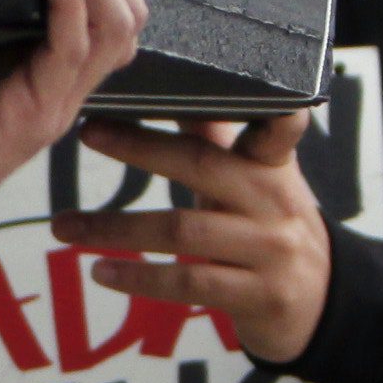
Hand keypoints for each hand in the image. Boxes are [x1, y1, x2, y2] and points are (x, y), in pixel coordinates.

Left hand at [54, 109, 329, 362]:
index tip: (220, 80)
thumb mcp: (253, 181)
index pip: (275, 127)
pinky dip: (138, 277)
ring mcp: (270, 251)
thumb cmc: (267, 227)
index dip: (261, 107)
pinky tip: (100, 272)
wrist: (319, 303)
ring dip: (115, 228)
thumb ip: (215, 137)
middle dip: (140, 147)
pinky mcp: (258, 296)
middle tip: (88, 132)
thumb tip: (169, 83)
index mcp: (273, 165)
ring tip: (64, 226)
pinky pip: (188, 282)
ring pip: (182, 231)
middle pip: (202, 166)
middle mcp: (276, 202)